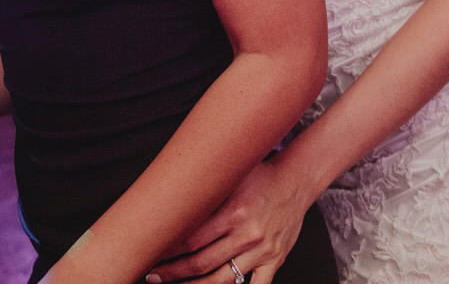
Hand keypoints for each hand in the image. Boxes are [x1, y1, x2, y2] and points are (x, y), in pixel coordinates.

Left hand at [146, 162, 309, 283]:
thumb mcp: (232, 177)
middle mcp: (248, 234)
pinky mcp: (273, 260)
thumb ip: (206, 192)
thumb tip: (171, 200)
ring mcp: (261, 250)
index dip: (169, 251)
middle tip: (153, 276)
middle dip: (173, 272)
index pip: (192, 239)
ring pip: (222, 279)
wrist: (296, 180)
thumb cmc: (260, 175)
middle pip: (202, 262)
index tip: (152, 254)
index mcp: (234, 212)